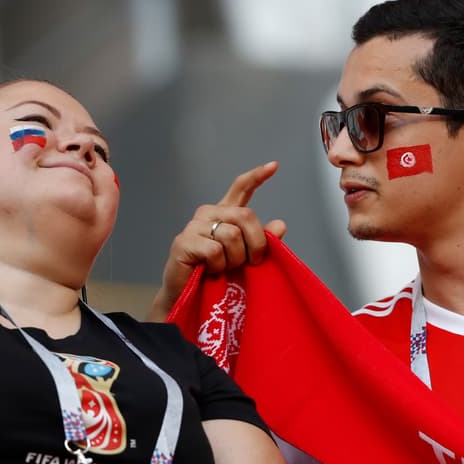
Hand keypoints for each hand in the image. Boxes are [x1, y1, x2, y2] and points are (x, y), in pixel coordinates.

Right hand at [149, 161, 286, 320]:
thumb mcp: (246, 257)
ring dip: (235, 259)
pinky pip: (215, 251)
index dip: (257, 176)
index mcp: (224, 214)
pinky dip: (219, 266)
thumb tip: (280, 225)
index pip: (240, 188)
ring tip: (224, 269)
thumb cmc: (218, 277)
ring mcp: (195, 226)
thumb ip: (262, 241)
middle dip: (256, 243)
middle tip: (251, 263)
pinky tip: (210, 271)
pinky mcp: (184, 242)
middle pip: (246, 216)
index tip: (274, 166)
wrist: (190, 298)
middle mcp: (209, 214)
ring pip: (232, 235)